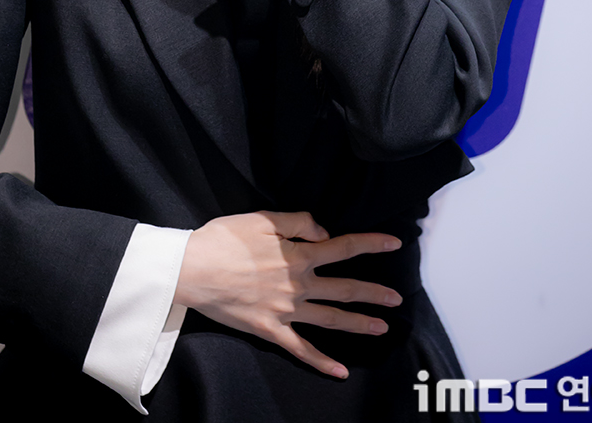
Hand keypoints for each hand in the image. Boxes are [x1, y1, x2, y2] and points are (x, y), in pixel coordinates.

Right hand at [173, 210, 401, 378]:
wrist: (194, 270)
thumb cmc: (224, 239)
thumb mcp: (262, 218)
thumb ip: (297, 222)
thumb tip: (324, 232)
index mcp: (298, 255)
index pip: (343, 248)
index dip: (370, 244)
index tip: (394, 244)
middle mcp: (298, 285)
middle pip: (344, 288)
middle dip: (373, 293)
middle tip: (397, 297)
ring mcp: (286, 311)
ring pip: (330, 319)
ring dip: (358, 323)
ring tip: (382, 327)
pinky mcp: (271, 331)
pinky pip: (301, 350)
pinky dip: (322, 362)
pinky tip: (341, 372)